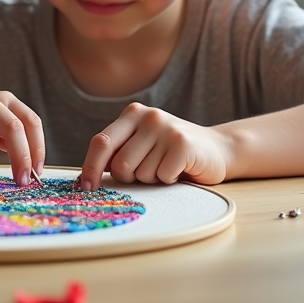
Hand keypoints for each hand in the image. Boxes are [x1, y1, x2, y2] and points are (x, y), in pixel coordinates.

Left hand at [79, 103, 233, 189]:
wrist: (218, 150)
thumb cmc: (171, 153)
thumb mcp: (141, 145)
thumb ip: (117, 153)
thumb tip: (86, 177)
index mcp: (132, 114)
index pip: (101, 142)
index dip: (90, 167)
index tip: (85, 187)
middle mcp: (148, 116)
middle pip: (120, 164)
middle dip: (130, 177)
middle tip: (149, 171)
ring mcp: (166, 128)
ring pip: (141, 173)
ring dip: (153, 179)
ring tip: (167, 166)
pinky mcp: (183, 144)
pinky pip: (162, 176)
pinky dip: (169, 180)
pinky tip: (180, 168)